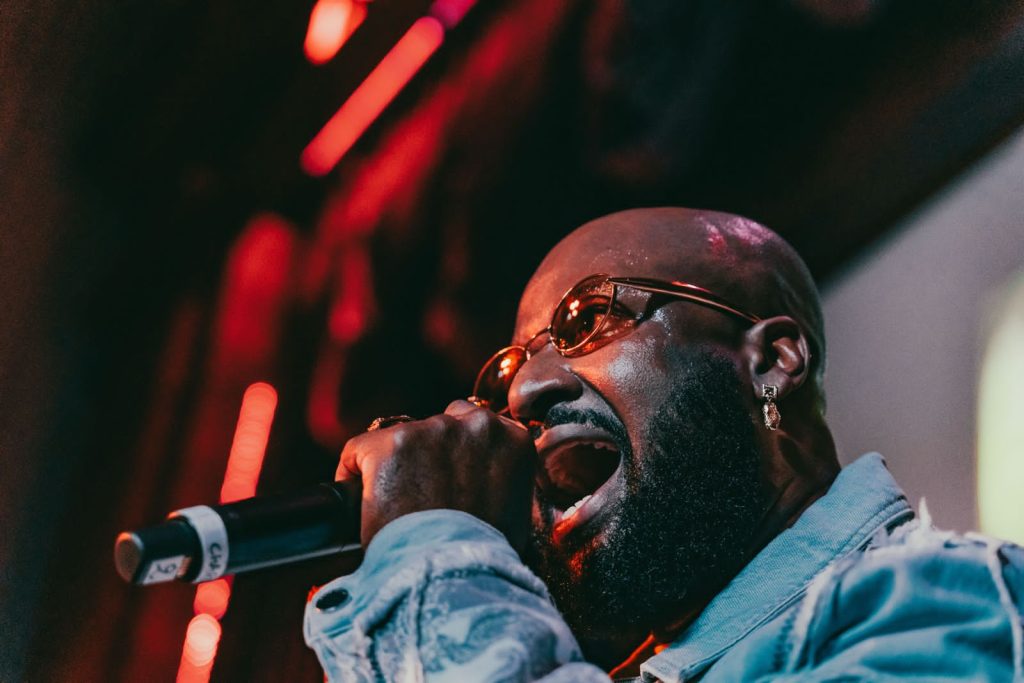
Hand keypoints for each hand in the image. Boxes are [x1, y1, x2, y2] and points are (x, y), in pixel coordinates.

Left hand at [337, 400, 535, 550]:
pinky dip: (354, 474)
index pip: (474, 427)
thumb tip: (480, 485)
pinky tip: (361, 501)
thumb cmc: (484, 558)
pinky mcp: (390, 445)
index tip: (445, 477)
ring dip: (397, 465)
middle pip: (438, 426)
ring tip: (395, 504)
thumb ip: (499, 480)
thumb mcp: (514, 513)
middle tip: (420, 495)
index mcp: (512, 439)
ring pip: (401, 437)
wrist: (453, 579)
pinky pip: (358, 451)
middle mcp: (475, 425)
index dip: (455, 454)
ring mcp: (431, 431)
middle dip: (427, 456)